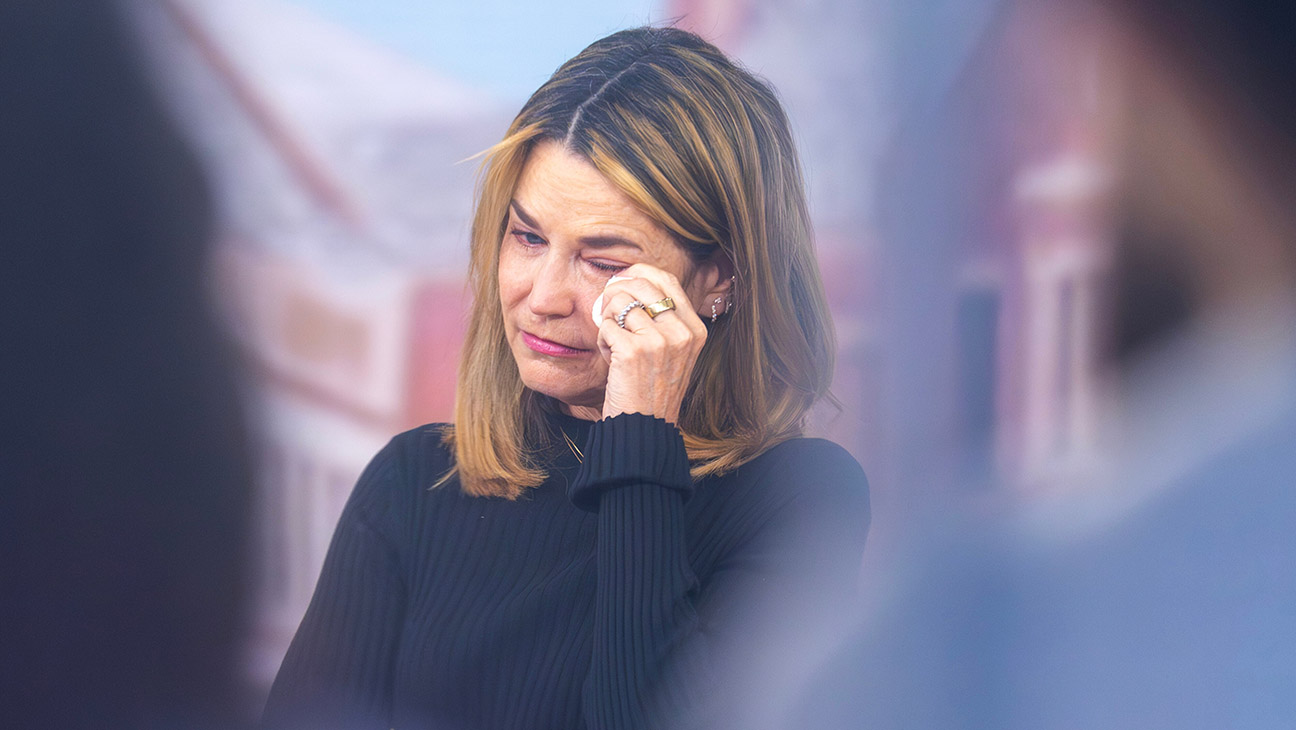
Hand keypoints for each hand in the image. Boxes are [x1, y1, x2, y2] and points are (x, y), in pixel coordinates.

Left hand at [595, 263, 707, 423]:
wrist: (643, 427)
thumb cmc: (652, 389)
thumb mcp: (673, 352)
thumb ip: (663, 319)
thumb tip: (631, 281)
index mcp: (695, 329)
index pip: (666, 280)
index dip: (639, 274)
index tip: (622, 281)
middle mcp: (682, 332)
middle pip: (641, 284)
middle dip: (616, 292)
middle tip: (608, 309)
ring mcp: (659, 341)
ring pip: (619, 302)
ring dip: (608, 319)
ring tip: (613, 342)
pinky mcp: (633, 350)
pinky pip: (606, 325)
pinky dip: (602, 340)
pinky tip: (610, 359)